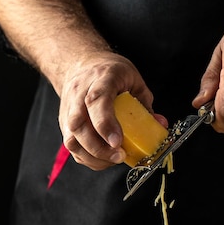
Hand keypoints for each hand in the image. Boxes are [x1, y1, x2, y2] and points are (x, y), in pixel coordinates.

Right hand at [58, 51, 166, 169]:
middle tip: (119, 155)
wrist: (81, 64)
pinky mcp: (63, 122)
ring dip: (92, 155)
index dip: (105, 124)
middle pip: (79, 124)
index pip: (96, 101)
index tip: (117, 142)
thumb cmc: (110, 72)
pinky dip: (87, 157)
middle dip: (99, 147)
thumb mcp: (134, 80)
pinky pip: (71, 146)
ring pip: (71, 138)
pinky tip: (102, 158)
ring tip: (112, 159)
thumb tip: (159, 125)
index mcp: (101, 78)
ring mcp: (68, 108)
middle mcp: (79, 92)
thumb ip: (145, 105)